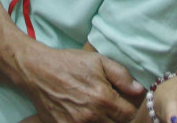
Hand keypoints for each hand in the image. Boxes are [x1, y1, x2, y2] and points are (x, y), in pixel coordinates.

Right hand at [19, 45, 144, 122]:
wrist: (37, 70)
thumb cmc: (68, 63)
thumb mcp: (97, 61)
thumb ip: (121, 75)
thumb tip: (139, 90)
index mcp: (104, 98)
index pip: (129, 115)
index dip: (129, 109)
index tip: (124, 104)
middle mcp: (92, 115)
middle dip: (117, 118)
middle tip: (112, 109)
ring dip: (103, 122)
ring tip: (98, 112)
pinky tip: (84, 115)